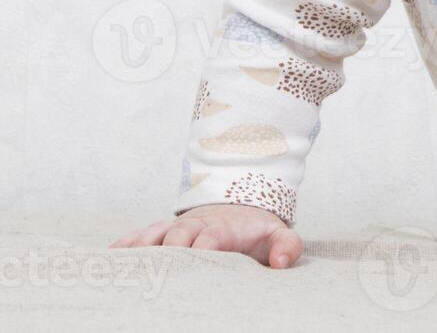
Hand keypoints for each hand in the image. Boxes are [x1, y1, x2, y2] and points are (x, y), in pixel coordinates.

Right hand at [109, 204, 302, 268]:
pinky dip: (122, 246)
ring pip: (152, 234)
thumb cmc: (258, 232)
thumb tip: (280, 263)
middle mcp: (193, 226)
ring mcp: (174, 227)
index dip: (202, 248)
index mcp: (222, 228)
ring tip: (121, 268)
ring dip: (139, 249)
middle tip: (154, 273)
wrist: (240, 209)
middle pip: (176, 235)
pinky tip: (105, 260)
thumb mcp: (279, 235)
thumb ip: (287, 247)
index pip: (209, 237)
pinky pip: (137, 236)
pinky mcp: (160, 232)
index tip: (197, 262)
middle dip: (167, 251)